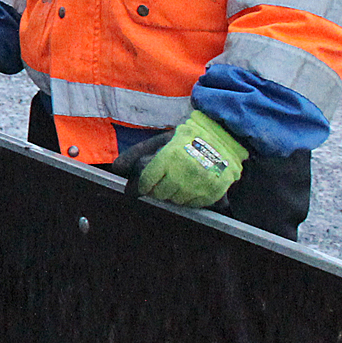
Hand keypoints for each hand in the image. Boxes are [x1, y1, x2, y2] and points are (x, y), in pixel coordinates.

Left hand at [109, 110, 247, 208]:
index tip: (146, 185)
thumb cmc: (189, 138)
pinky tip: (193, 185)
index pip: (147, 182)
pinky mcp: (213, 192)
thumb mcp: (162, 140)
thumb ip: (136, 153)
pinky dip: (190, 198)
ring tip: (180, 180)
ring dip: (174, 194)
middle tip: (165, 180)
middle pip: (160, 194)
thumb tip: (116, 168)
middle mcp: (183, 172)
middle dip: (158, 189)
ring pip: (176, 201)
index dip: (144, 185)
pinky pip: (194, 204)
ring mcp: (199, 184)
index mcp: (169, 157)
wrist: (225, 137)